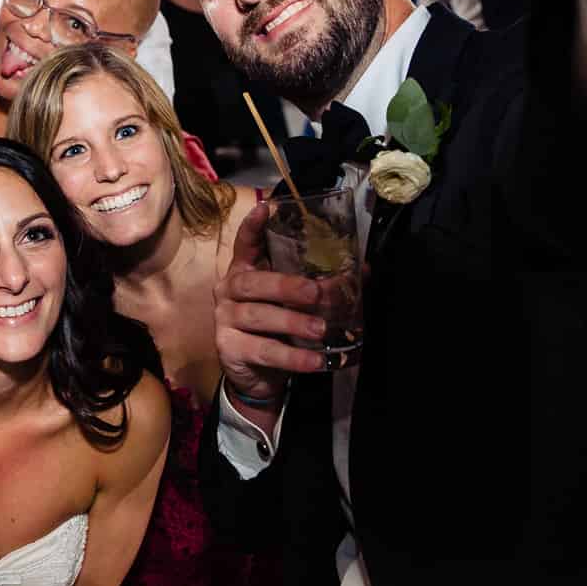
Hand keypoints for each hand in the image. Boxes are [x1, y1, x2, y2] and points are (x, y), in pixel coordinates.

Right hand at [213, 203, 328, 402]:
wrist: (256, 376)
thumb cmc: (277, 329)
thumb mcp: (295, 304)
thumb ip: (321, 286)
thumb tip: (361, 270)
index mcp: (244, 271)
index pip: (245, 244)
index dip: (253, 227)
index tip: (265, 208)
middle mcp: (229, 291)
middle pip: (252, 282)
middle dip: (285, 286)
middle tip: (316, 293)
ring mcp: (225, 319)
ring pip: (259, 316)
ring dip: (293, 322)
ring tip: (321, 329)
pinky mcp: (228, 348)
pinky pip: (264, 350)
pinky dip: (292, 356)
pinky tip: (315, 361)